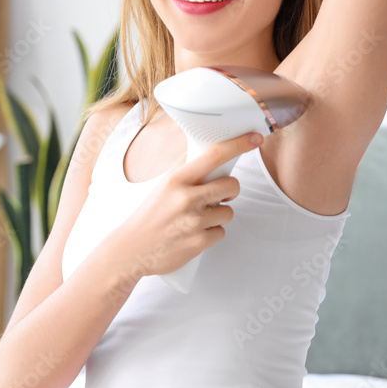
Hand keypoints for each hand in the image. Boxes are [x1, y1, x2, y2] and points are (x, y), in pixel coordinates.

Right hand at [106, 131, 263, 280]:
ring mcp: (194, 221)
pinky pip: (221, 232)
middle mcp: (186, 198)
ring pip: (228, 212)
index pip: (214, 155)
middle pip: (231, 185)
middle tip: (220, 195)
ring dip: (218, 215)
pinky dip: (212, 233)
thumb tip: (210, 157)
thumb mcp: (163, 187)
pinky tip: (194, 234)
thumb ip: (186, 174)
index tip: (255, 138)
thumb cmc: (149, 216)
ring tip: (197, 219)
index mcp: (177, 179)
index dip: (239, 145)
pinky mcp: (199, 242)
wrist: (131, 250)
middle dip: (231, 191)